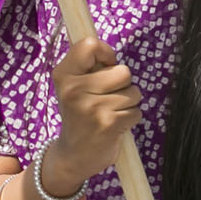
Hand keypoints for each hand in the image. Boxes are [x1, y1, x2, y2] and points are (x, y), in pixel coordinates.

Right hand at [47, 36, 142, 191]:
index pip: (90, 44)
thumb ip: (89, 66)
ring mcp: (91, 107)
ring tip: (110, 113)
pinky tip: (114, 126)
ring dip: (128, 104)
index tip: (105, 67)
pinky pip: (136, 111)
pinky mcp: (108, 124)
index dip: (106, 54)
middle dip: (123, 85)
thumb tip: (109, 52)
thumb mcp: (73, 86)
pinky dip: (130, 119)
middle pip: (123, 71)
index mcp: (63, 74)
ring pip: (133, 92)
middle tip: (107, 98)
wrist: (73, 155)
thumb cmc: (80, 115)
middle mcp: (74, 89)